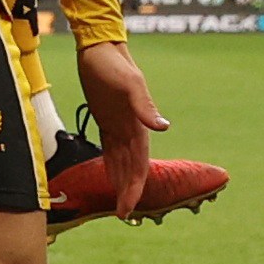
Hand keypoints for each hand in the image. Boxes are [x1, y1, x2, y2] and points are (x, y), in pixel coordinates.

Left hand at [71, 39, 168, 217]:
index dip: (135, 188)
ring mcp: (120, 126)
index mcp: (138, 126)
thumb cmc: (113, 64)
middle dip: (129, 192)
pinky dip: (111, 166)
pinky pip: (111, 150)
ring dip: (122, 182)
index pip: (139, 165)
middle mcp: (131, 130)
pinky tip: (109, 178)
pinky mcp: (107, 120)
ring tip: (119, 204)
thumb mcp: (129, 83)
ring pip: (123, 162)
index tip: (129, 207)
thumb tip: (163, 126)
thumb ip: (144, 105)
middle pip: (132, 169)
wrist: (100, 48)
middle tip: (123, 215)